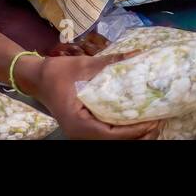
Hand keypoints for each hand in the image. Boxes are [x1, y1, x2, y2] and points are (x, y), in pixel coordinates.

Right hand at [17, 52, 162, 139]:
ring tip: (152, 123)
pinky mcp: (84, 127)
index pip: (111, 134)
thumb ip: (111, 62)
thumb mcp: (84, 66)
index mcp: (78, 123)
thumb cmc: (57, 72)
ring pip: (110, 139)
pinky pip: (106, 133)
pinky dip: (122, 130)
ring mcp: (81, 132)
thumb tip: (138, 54)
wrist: (37, 77)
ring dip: (131, 135)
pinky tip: (136, 120)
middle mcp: (80, 133)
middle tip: (159, 122)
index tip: (153, 121)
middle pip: (114, 141)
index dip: (134, 130)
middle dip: (137, 135)